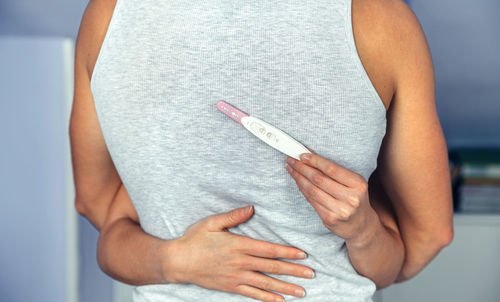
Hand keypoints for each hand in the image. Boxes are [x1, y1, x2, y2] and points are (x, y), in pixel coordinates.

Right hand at [163, 205, 314, 301]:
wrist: (177, 262)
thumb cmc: (194, 239)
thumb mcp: (212, 222)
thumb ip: (233, 216)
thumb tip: (251, 208)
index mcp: (239, 245)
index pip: (269, 250)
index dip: (287, 252)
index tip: (303, 255)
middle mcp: (241, 262)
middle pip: (272, 267)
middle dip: (293, 271)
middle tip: (311, 274)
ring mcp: (236, 277)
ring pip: (266, 283)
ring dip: (285, 287)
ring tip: (302, 291)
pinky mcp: (230, 287)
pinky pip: (252, 294)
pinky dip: (267, 299)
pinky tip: (280, 301)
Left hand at [285, 153, 377, 246]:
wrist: (361, 225)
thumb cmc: (354, 199)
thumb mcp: (353, 183)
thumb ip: (335, 172)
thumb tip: (310, 158)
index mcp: (358, 184)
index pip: (331, 169)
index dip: (314, 161)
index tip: (302, 155)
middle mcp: (350, 198)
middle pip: (319, 179)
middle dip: (302, 167)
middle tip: (292, 159)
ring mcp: (340, 210)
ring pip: (312, 190)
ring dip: (298, 177)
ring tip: (291, 169)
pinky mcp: (329, 219)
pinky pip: (311, 200)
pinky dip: (302, 189)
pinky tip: (298, 182)